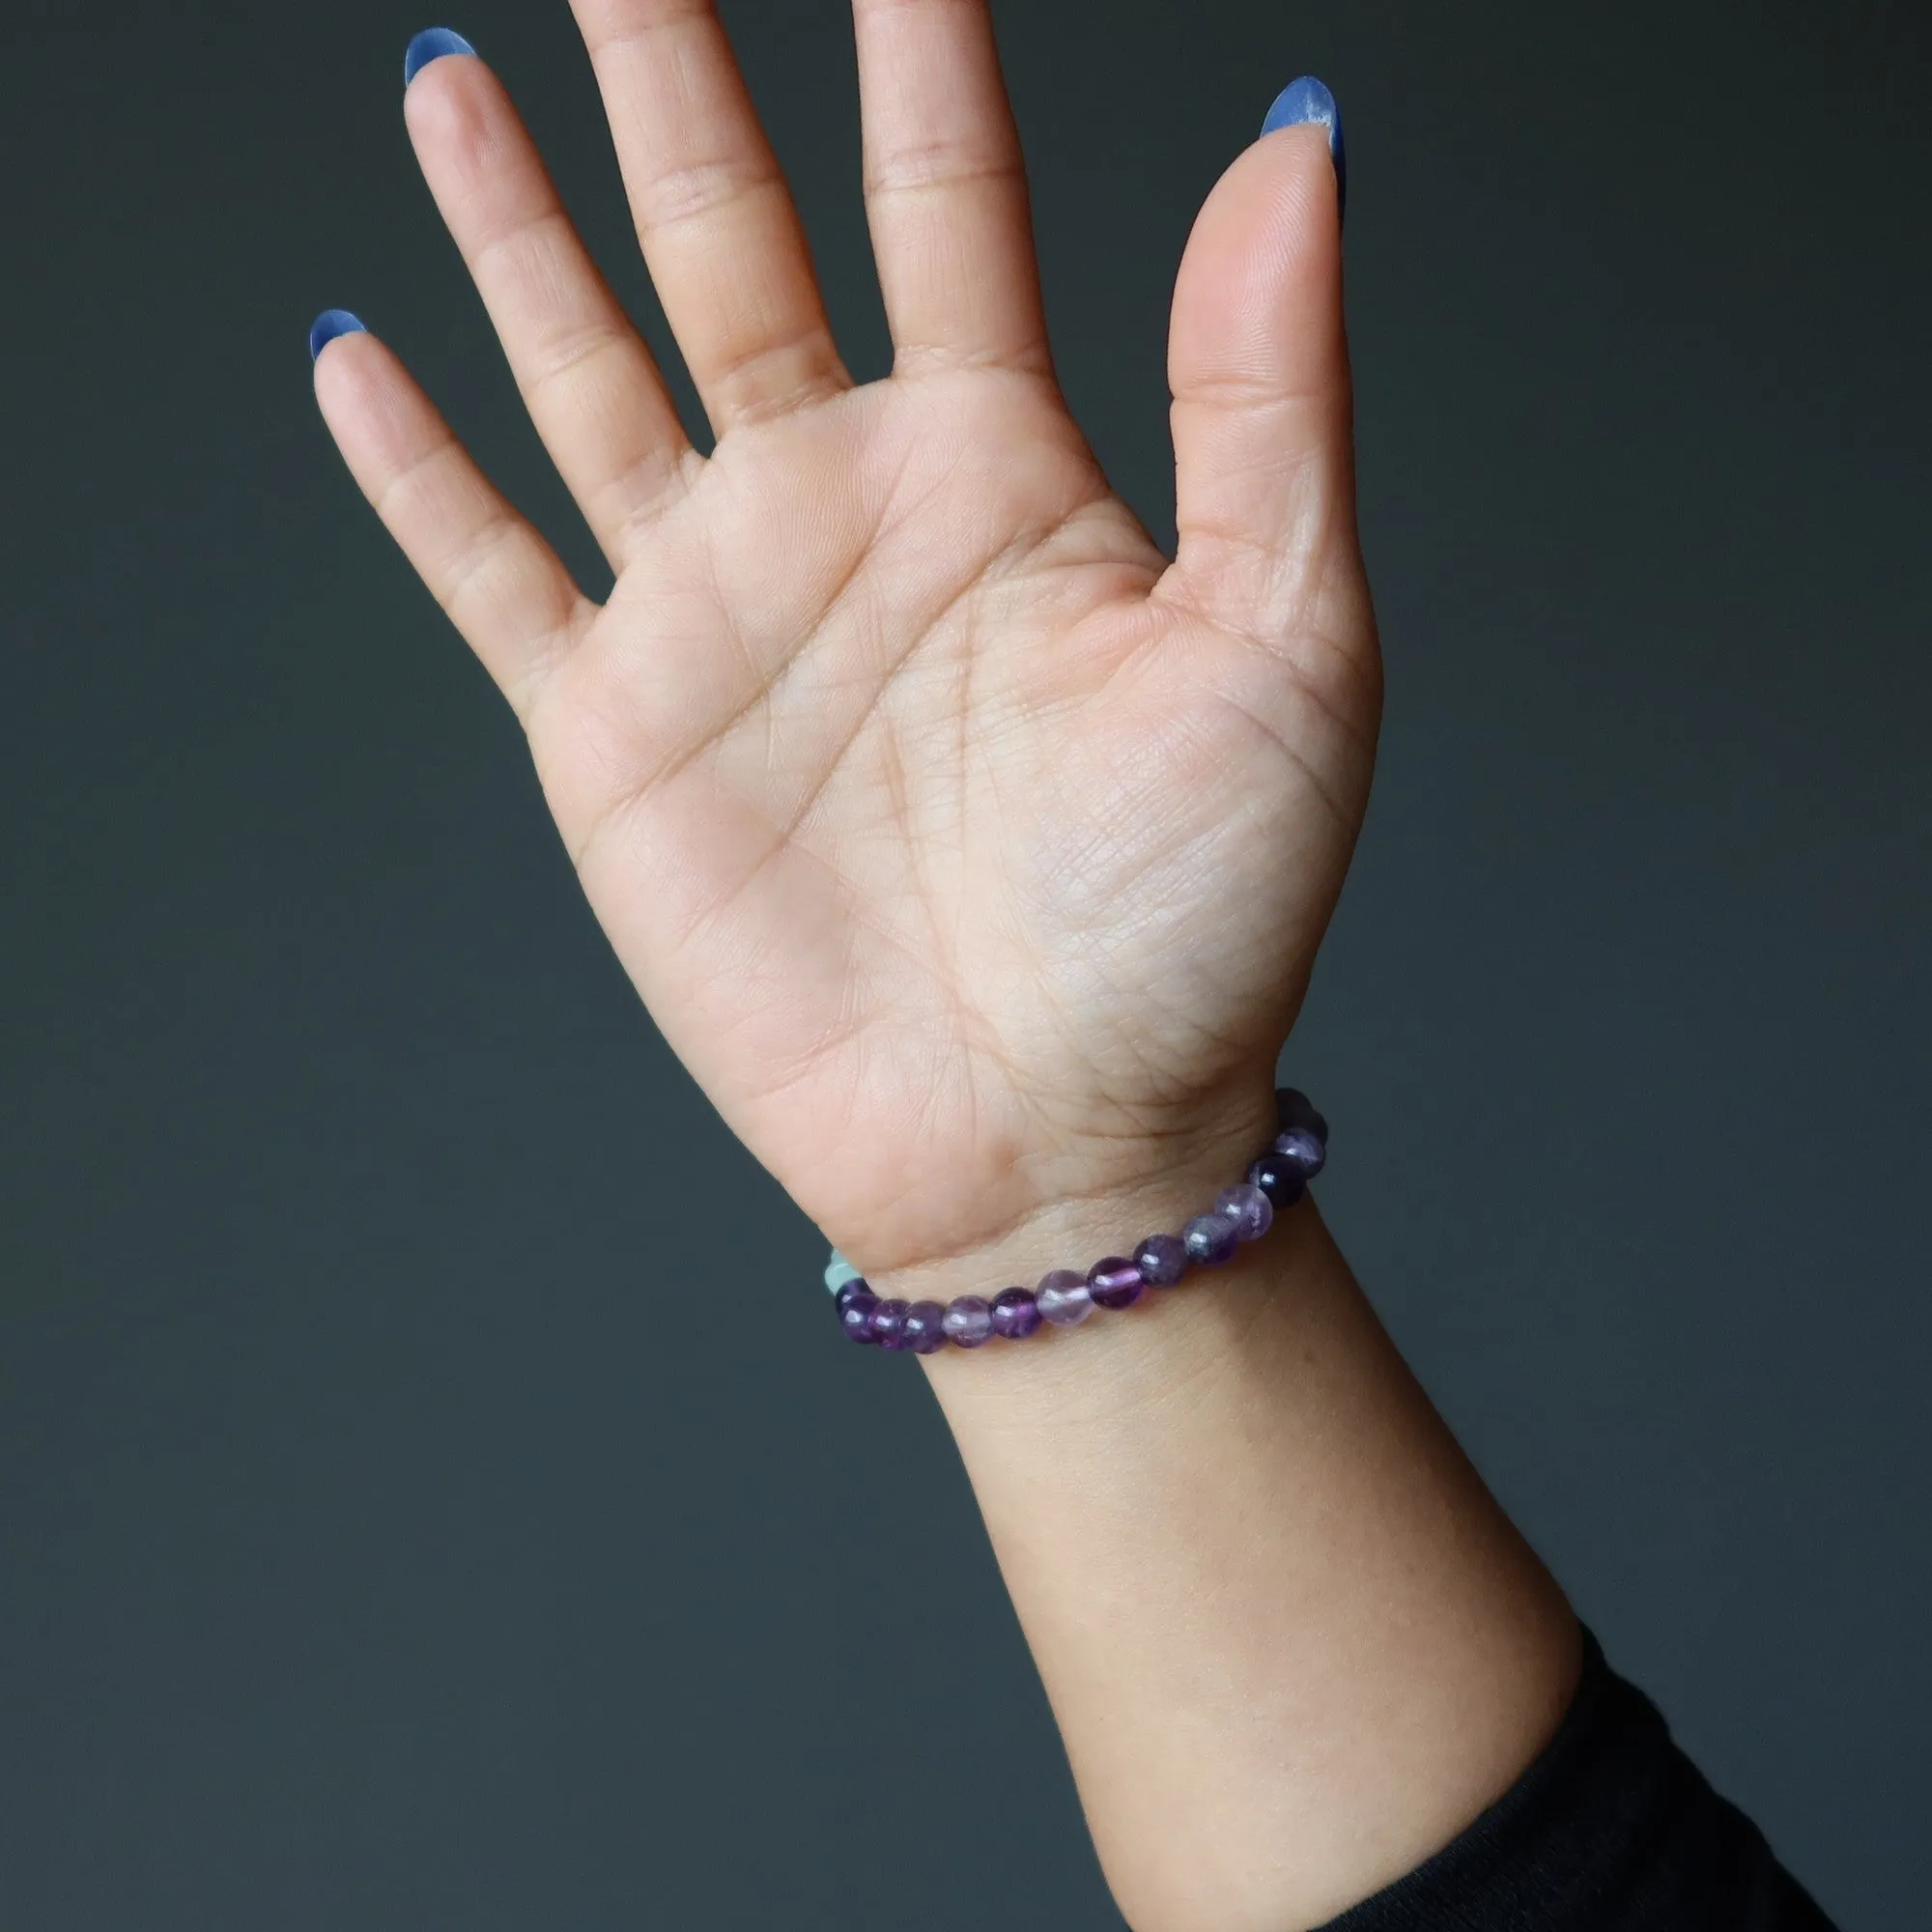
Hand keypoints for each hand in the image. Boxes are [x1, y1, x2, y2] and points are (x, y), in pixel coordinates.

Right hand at [313, 4, 1378, 1276]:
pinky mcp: (614, 738)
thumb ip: (1269, 399)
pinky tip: (358, 354)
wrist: (1054, 1140)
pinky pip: (492, 571)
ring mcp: (718, 619)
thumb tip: (1295, 149)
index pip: (947, 194)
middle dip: (670, 73)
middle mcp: (845, 514)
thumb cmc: (1190, 926)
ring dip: (519, 224)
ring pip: (589, 367)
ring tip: (454, 73)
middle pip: (732, 235)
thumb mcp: (1281, 647)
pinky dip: (419, 473)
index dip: (914, 37)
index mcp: (1007, 474)